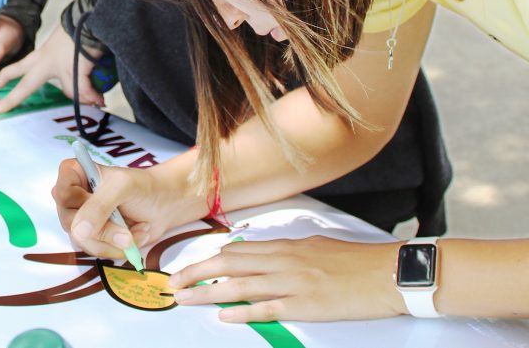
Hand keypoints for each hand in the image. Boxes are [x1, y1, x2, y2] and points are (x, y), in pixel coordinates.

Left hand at [0, 24, 103, 113]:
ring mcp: (61, 67)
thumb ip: (70, 62)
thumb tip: (83, 85)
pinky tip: (101, 100)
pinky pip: (85, 91)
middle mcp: (48, 61)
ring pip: (69, 91)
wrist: (91, 17)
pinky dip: (94, 96)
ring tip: (97, 101)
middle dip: (10, 100)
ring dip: (85, 97)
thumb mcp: (68, 43)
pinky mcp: (74, 70)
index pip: (20, 66)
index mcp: (44, 54)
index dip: (7, 76)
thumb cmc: (83, 27)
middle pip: (26, 85)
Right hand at [53, 158, 198, 261]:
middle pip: (70, 222)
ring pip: (82, 241)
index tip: (99, 204)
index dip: (75, 202)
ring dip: (112, 241)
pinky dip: (116, 248)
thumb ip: (100, 206)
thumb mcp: (123, 188)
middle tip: (126, 230)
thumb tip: (79, 231)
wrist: (164, 207)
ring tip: (133, 233)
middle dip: (103, 230)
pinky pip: (95, 251)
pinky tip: (132, 237)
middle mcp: (73, 198)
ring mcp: (82, 220)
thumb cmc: (143, 187)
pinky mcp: (93, 237)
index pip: (61, 190)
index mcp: (76, 174)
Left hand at [169, 236, 404, 321]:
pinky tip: (223, 315)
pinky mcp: (307, 306)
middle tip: (173, 283)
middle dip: (196, 273)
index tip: (188, 267)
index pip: (237, 251)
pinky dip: (242, 312)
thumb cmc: (356, 261)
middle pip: (229, 265)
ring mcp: (293, 283)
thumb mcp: (316, 247)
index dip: (208, 260)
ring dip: (207, 292)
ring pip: (240, 286)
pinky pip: (267, 309)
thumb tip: (262, 258)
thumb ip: (287, 253)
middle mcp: (284, 261)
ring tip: (184, 298)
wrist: (389, 273)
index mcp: (286, 247)